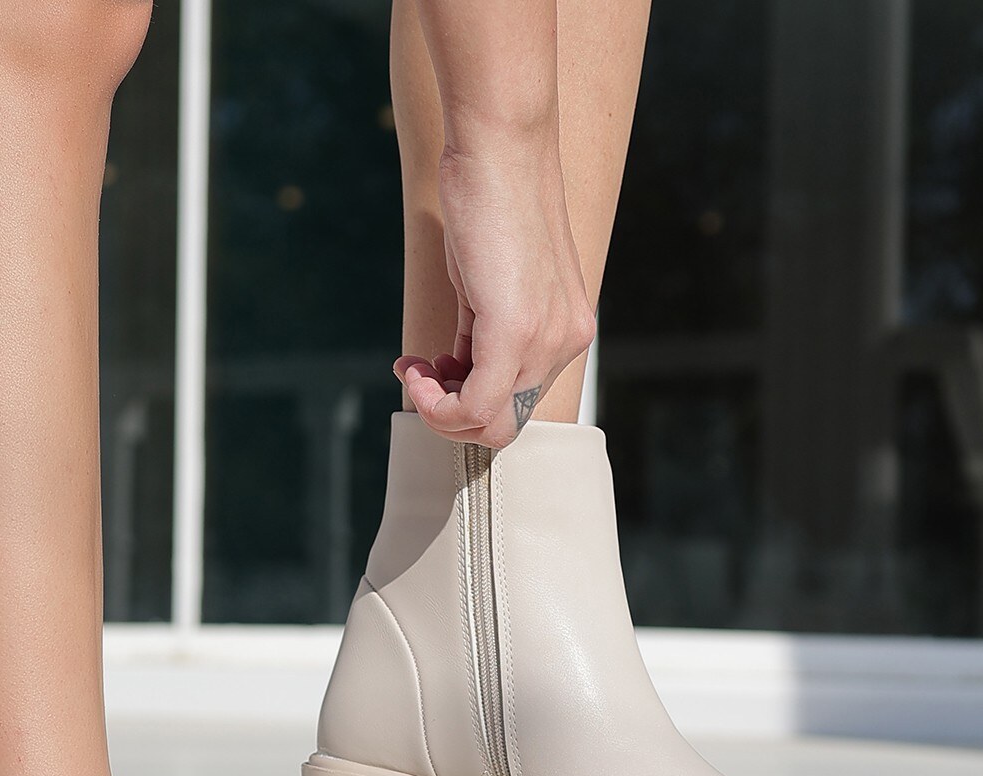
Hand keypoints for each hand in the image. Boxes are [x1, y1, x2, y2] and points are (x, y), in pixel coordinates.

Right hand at [395, 138, 595, 449]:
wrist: (500, 144)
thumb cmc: (490, 198)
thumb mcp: (487, 283)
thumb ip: (481, 333)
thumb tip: (455, 371)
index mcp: (568, 329)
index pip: (519, 400)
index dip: (466, 399)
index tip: (431, 369)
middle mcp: (566, 341)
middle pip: (505, 424)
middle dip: (450, 415)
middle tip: (419, 377)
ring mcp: (546, 340)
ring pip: (490, 425)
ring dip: (438, 410)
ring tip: (415, 369)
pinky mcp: (515, 332)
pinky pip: (475, 407)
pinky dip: (436, 404)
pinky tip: (414, 370)